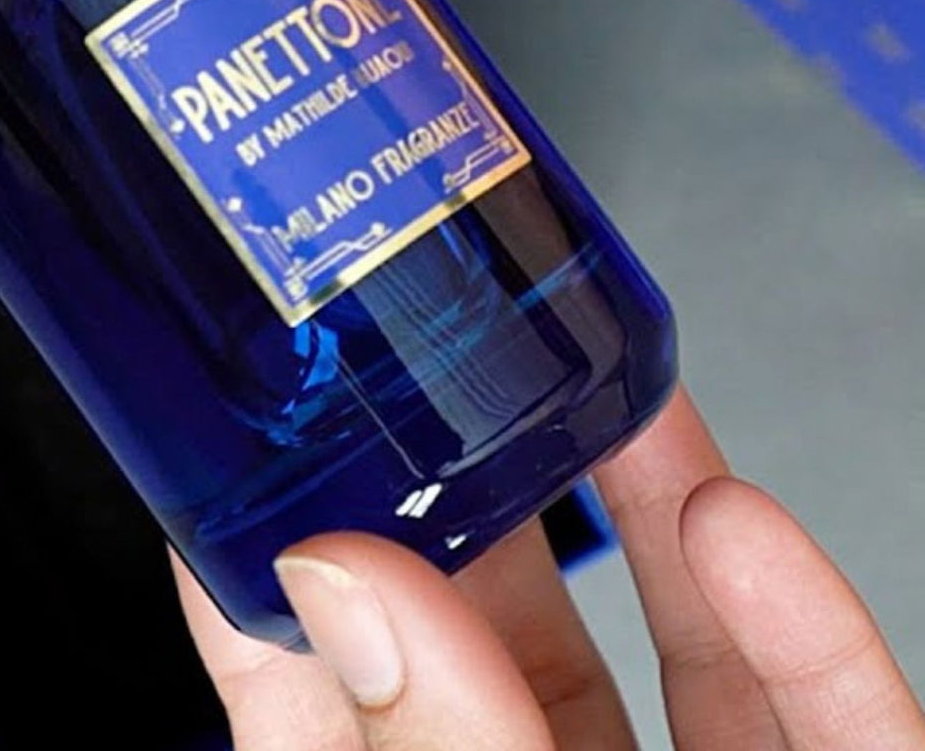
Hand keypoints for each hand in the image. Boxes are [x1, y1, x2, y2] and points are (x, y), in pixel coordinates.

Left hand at [170, 388, 924, 748]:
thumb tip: (337, 580)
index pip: (309, 691)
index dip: (269, 552)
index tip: (246, 418)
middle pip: (492, 639)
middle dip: (476, 488)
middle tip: (441, 359)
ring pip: (669, 653)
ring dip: (647, 505)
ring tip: (606, 377)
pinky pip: (828, 723)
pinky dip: (799, 618)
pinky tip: (738, 513)